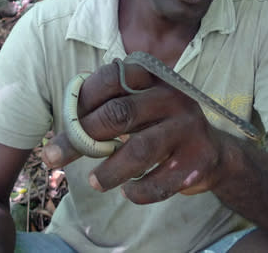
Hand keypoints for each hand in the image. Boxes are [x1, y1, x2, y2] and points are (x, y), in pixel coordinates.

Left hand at [42, 60, 227, 203]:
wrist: (212, 152)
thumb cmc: (159, 126)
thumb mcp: (138, 106)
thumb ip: (106, 109)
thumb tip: (60, 134)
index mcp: (153, 76)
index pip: (111, 78)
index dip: (81, 101)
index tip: (62, 126)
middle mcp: (173, 96)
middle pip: (120, 113)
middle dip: (81, 138)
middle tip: (55, 157)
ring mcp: (188, 127)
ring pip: (139, 150)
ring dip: (109, 171)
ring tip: (94, 182)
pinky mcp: (198, 159)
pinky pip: (159, 181)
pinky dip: (137, 191)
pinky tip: (128, 191)